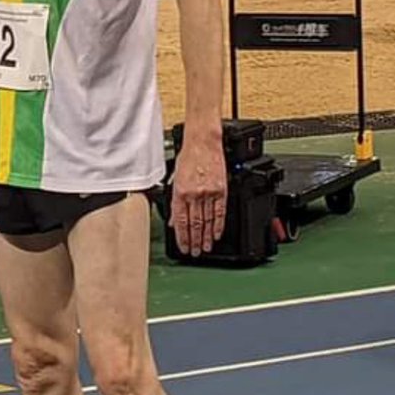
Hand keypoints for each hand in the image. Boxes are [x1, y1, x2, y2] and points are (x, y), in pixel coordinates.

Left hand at [170, 131, 226, 256]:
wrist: (203, 142)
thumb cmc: (188, 157)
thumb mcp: (175, 178)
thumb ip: (173, 201)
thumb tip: (173, 219)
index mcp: (179, 192)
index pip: (180, 221)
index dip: (182, 237)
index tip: (183, 247)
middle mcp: (193, 194)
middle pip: (194, 224)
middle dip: (194, 241)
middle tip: (194, 252)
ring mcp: (208, 193)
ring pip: (207, 221)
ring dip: (205, 237)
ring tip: (205, 248)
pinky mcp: (221, 190)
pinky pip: (220, 212)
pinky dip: (218, 225)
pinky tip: (216, 234)